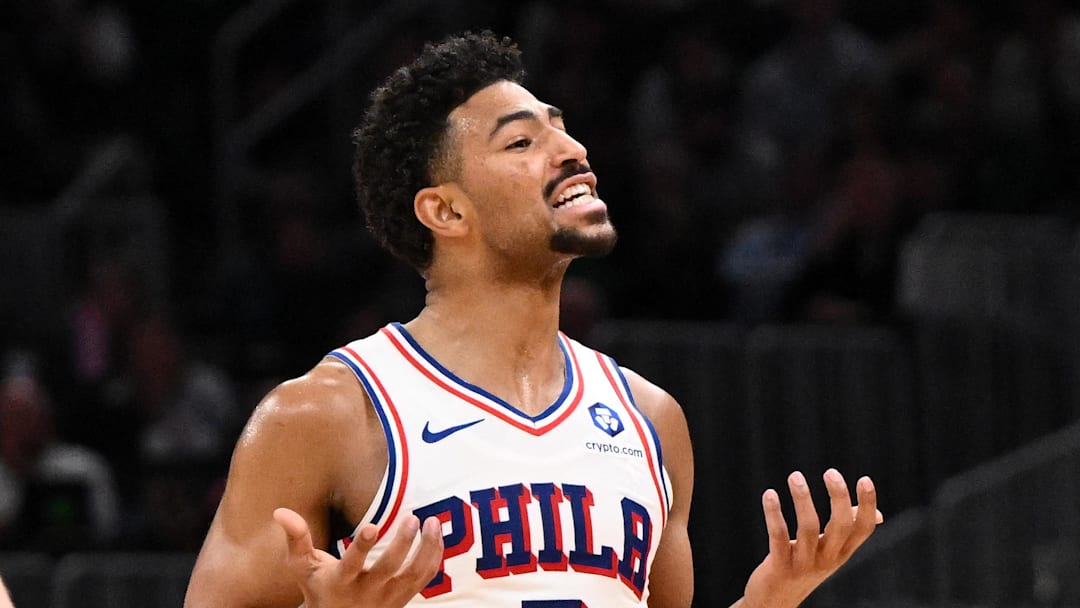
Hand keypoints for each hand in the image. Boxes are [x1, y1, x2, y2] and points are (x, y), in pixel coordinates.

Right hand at [274, 508, 443, 607]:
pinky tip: (436, 535)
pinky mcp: (403, 598)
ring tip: (432, 522)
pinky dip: (433, 557)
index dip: (362, 547)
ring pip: (414, 575)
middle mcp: (367, 591)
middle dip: (402, 544)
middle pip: (389, 569)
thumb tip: (280, 511)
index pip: (352, 565)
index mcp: (341, 582)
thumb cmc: (319, 588)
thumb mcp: (302, 567)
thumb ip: (296, 538)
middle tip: (412, 518)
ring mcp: (388, 597)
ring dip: (426, 549)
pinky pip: (424, 578)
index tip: (371, 526)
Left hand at [739, 469, 881, 607]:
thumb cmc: (806, 568)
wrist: (775, 601)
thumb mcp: (831, 551)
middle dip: (838, 498)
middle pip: (841, 526)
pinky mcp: (781, 567)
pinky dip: (774, 514)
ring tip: (795, 476)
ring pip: (808, 528)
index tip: (865, 479)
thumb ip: (849, 530)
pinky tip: (770, 494)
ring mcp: (805, 564)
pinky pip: (779, 537)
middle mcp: (828, 559)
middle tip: (830, 472)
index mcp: (842, 552)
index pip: (863, 529)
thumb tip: (878, 515)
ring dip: (802, 499)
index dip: (867, 505)